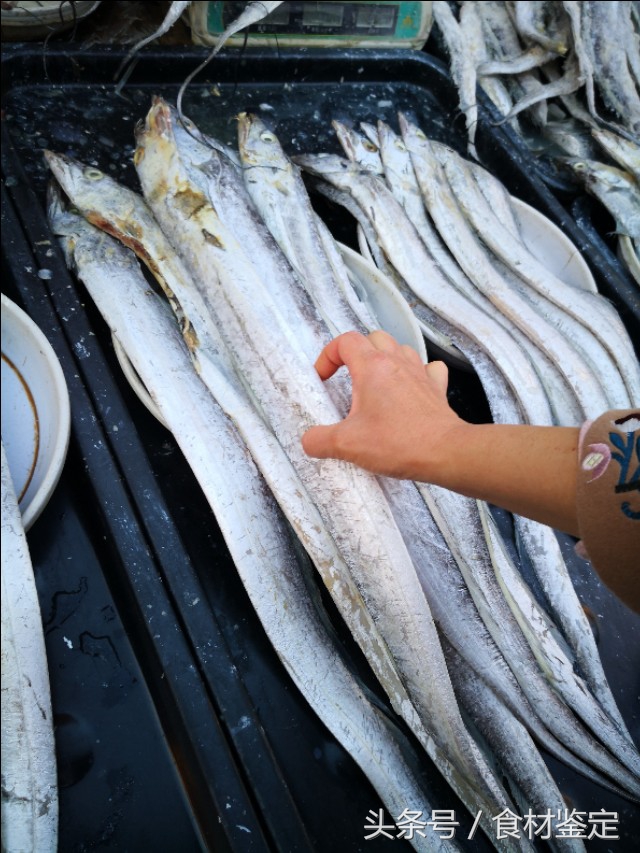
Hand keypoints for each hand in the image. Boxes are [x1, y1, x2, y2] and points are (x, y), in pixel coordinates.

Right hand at [302, 330, 463, 478]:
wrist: (444, 453)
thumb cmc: (400, 443)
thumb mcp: (347, 445)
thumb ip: (319, 440)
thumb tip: (310, 440)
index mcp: (372, 368)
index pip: (345, 341)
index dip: (328, 356)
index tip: (323, 378)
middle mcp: (397, 363)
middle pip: (373, 338)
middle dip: (356, 354)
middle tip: (347, 378)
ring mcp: (419, 373)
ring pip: (400, 348)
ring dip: (384, 359)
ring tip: (375, 382)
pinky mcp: (436, 389)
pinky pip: (428, 367)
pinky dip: (417, 372)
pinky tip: (410, 388)